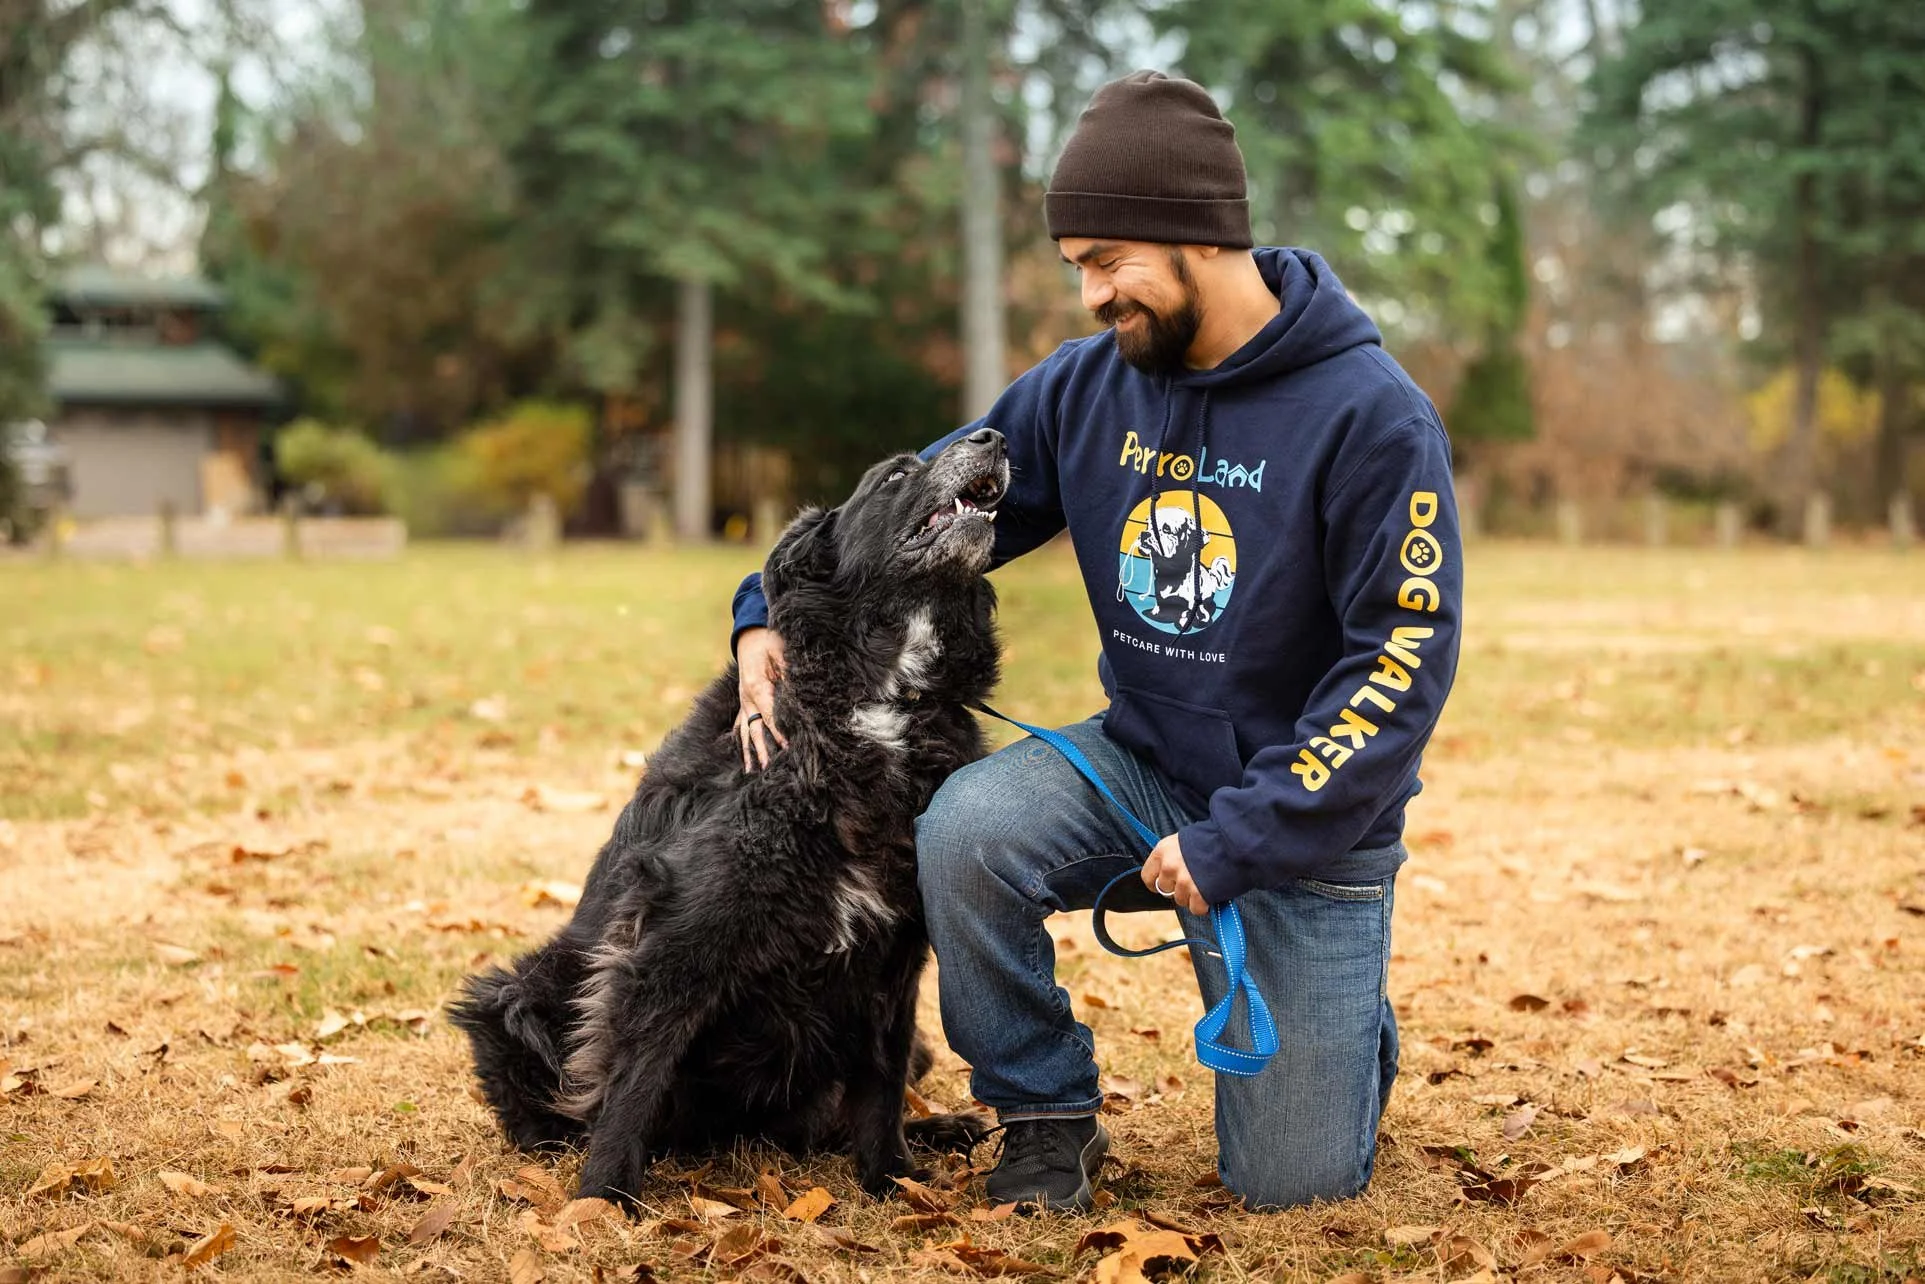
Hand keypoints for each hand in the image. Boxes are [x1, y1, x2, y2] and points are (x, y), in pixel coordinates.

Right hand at [735, 626, 788, 770]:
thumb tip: (800, 691)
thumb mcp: (781, 651)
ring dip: (749, 750)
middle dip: (761, 749)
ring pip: (744, 731)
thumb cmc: (768, 642)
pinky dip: (741, 740)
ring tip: (751, 770)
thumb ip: (789, 672)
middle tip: (767, 768)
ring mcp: (743, 702)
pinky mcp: (743, 702)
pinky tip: (743, 754)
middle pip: (754, 729)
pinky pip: (741, 724)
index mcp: (757, 687)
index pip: (769, 715)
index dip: (778, 731)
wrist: (749, 636)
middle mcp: (746, 698)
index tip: (787, 747)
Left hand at [1140, 834, 1208, 914]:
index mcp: (1163, 850)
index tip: (1167, 884)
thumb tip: (1167, 873)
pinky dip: (1205, 905)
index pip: (1147, 877)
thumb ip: (1173, 856)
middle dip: (1178, 889)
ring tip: (1207, 883)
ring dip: (1193, 896)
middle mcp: (1169, 866)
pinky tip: (1213, 893)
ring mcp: (1183, 881)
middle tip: (1194, 881)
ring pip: (1181, 901)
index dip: (1157, 883)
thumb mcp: (1184, 841)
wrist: (1237, 842)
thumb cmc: (1214, 838)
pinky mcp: (1198, 894)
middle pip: (1166, 891)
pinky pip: (1196, 909)